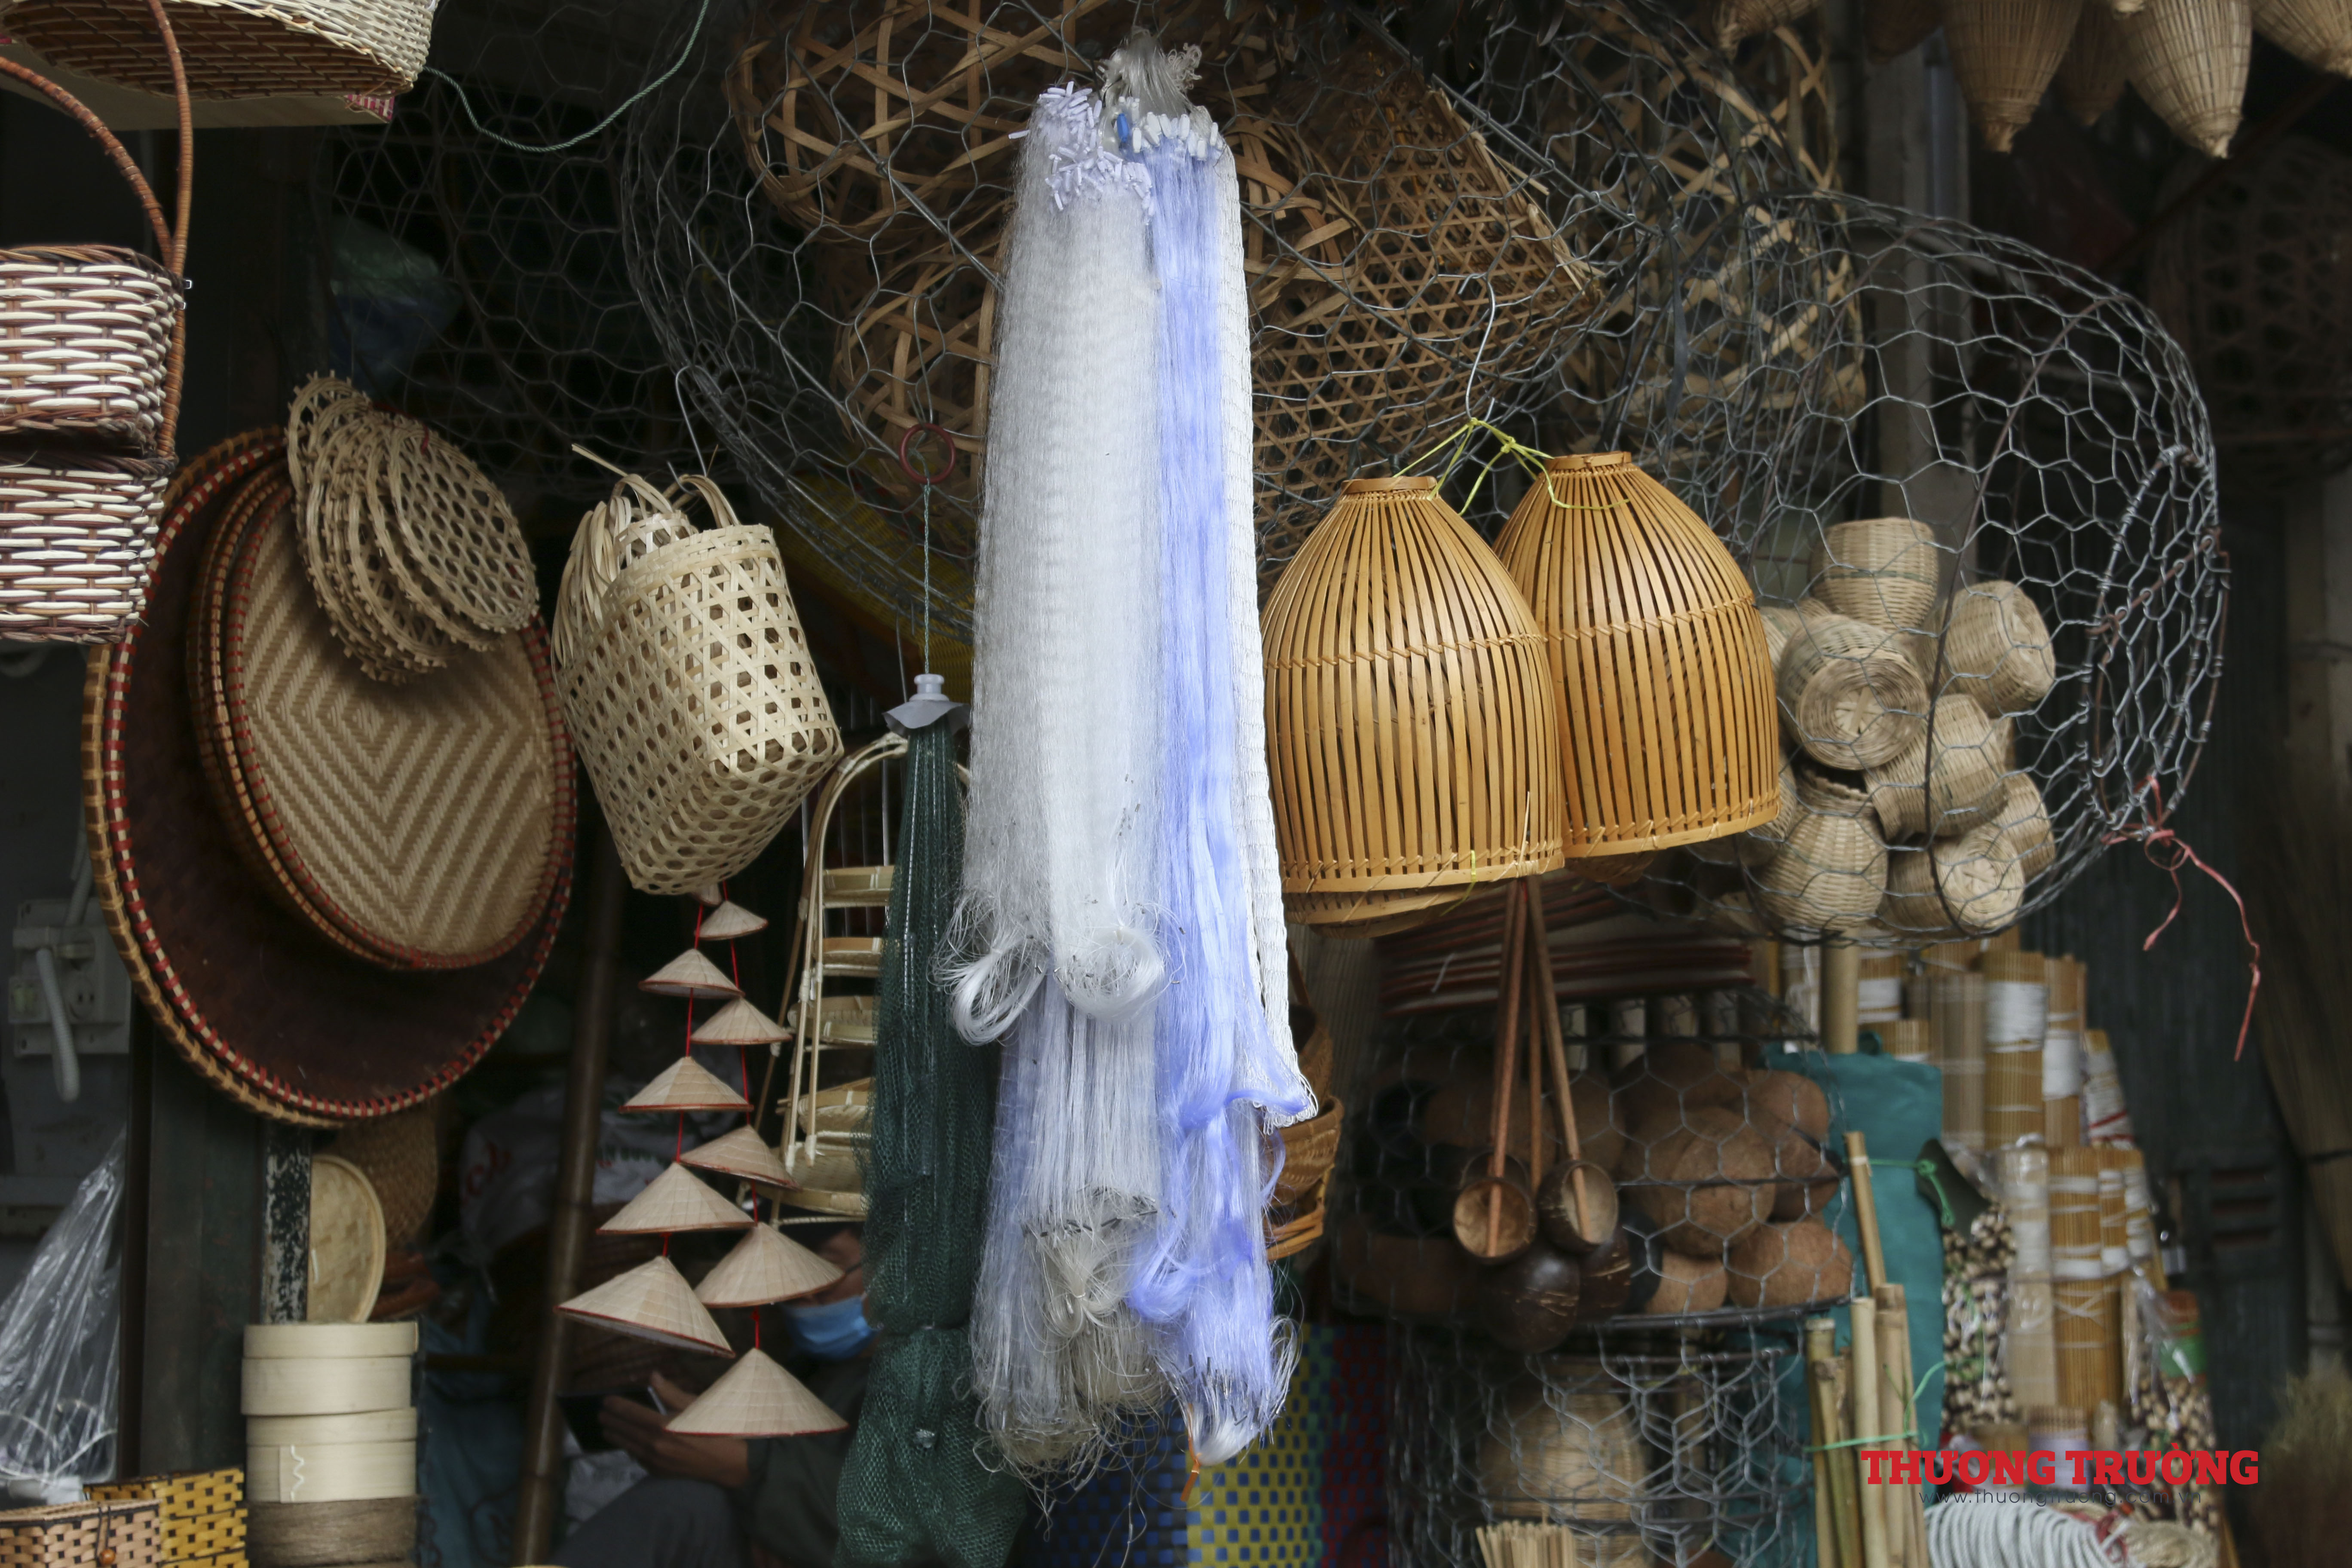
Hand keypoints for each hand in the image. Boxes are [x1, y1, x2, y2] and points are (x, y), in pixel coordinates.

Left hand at [601, 1373, 749, 1487]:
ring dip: (616, 1437)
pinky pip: (639, 1459)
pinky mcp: (660, 1472)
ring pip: (629, 1447)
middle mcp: (655, 1446)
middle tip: (600, 1414)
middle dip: (612, 1421)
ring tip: (606, 1429)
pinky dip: (630, 1450)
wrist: (728, 1462)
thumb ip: (671, 1393)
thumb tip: (653, 1377)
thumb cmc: (715, 1428)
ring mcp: (656, 1462)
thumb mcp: (695, 1405)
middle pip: (626, 1431)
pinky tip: (627, 1445)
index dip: (617, 1406)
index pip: (632, 1413)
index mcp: (663, 1426)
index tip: (606, 1400)